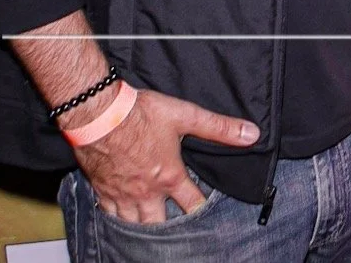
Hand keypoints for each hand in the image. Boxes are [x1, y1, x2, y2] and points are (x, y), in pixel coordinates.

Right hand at [69, 87, 259, 223]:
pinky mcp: (102, 190)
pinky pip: (109, 216)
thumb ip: (219, 128)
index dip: (202, 211)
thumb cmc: (140, 114)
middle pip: (160, 225)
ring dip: (143, 229)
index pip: (192, 203)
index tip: (207, 216)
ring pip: (134, 225)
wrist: (99, 114)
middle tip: (177, 237)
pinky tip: (119, 222)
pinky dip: (116, 221)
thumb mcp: (185, 116)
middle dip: (170, 231)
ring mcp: (122, 195)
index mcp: (169, 176)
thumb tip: (251, 134)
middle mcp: (147, 192)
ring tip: (151, 234)